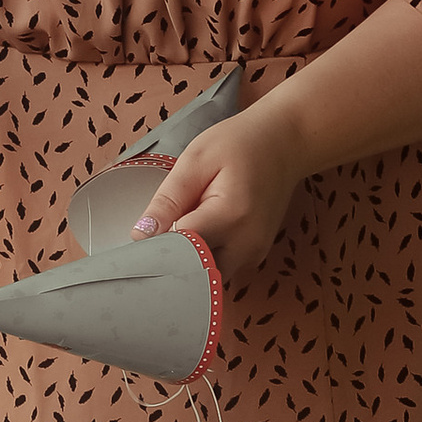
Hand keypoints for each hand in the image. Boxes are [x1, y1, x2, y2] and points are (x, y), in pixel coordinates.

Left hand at [131, 100, 311, 281]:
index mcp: (230, 216)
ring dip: (186, 263)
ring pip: (207, 277)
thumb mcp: (196, 160)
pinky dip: (202, 261)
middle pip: (194, 274)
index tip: (136, 246)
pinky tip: (195, 236)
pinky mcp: (255, 257)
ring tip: (175, 233)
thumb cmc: (240, 143)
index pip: (180, 252)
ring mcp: (254, 255)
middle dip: (169, 263)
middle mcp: (246, 245)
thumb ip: (168, 200)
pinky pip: (220, 270)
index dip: (154, 251)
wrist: (285, 143)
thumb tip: (140, 236)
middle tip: (151, 241)